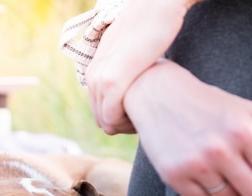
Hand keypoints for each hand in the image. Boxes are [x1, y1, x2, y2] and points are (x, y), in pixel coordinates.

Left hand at [85, 0, 193, 134]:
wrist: (158, 6)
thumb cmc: (153, 29)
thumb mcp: (132, 53)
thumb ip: (128, 70)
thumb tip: (137, 87)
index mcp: (97, 71)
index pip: (101, 111)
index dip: (120, 119)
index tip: (142, 115)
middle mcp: (93, 76)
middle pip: (101, 120)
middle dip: (122, 126)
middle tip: (145, 119)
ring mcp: (100, 79)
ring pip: (106, 122)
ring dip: (125, 126)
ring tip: (147, 117)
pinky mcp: (112, 81)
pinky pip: (112, 118)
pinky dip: (127, 124)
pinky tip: (146, 115)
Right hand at [124, 60, 251, 195]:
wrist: (160, 97)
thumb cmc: (211, 105)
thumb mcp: (249, 111)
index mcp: (244, 131)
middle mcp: (220, 150)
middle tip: (242, 176)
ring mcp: (194, 164)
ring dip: (226, 190)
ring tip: (218, 172)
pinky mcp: (172, 175)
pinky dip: (202, 191)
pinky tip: (198, 174)